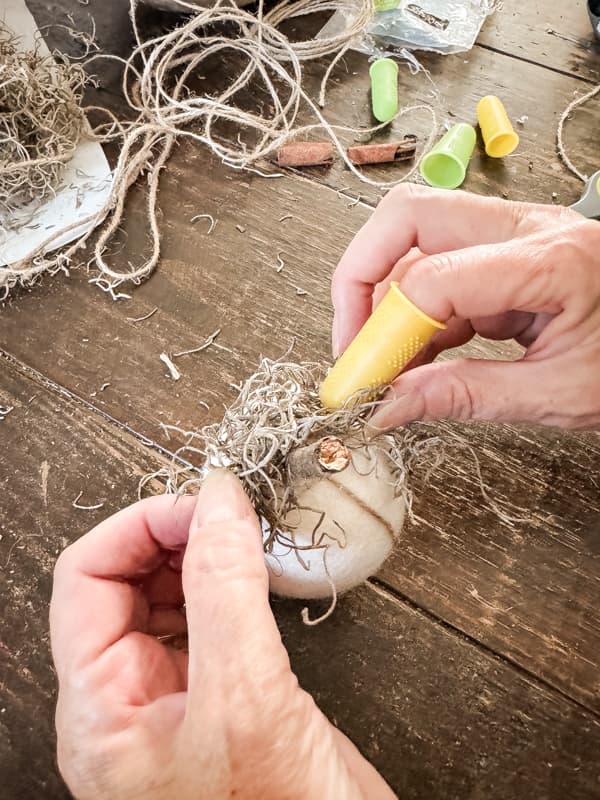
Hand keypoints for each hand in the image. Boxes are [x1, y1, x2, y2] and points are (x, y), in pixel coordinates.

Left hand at [50, 470, 394, 799]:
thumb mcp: (246, 699)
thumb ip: (225, 590)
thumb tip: (215, 501)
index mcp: (101, 712)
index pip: (86, 581)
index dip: (140, 528)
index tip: (202, 506)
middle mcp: (127, 702)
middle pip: (121, 581)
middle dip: (172, 534)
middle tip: (226, 515)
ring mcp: (174, 699)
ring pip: (164, 594)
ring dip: (199, 553)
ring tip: (242, 537)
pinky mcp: (221, 697)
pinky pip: (206, 617)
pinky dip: (228, 582)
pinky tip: (255, 574)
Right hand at [331, 185, 599, 429]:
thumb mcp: (560, 395)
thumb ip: (467, 397)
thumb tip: (389, 407)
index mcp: (551, 260)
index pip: (433, 277)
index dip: (381, 332)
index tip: (359, 381)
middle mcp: (526, 231)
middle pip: (408, 217)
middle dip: (362, 279)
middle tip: (351, 342)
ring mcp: (515, 238)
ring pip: (415, 239)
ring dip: (385, 301)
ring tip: (383, 366)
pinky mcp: (507, 259)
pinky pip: (439, 272)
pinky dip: (416, 317)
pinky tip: (414, 362)